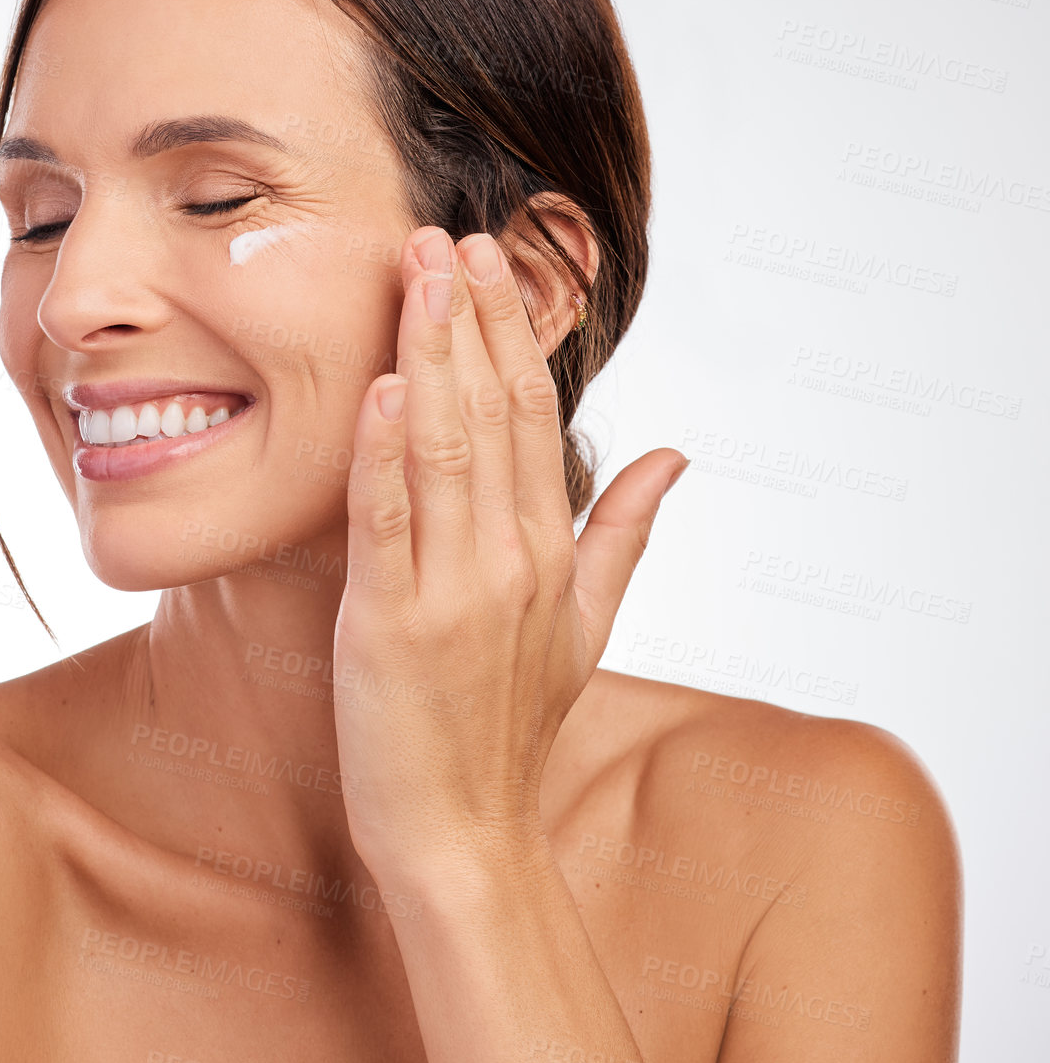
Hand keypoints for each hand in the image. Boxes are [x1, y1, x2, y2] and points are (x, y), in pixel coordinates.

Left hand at [332, 223, 687, 878]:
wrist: (463, 829)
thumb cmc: (512, 724)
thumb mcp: (587, 625)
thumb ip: (627, 531)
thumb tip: (679, 453)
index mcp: (551, 550)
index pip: (532, 414)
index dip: (510, 331)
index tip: (489, 259)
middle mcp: (512, 558)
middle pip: (492, 412)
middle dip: (469, 316)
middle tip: (445, 233)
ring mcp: (454, 590)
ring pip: (443, 447)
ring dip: (430, 353)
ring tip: (417, 273)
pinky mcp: (390, 623)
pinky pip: (386, 522)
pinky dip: (383, 451)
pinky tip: (382, 386)